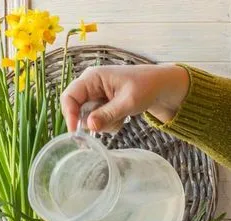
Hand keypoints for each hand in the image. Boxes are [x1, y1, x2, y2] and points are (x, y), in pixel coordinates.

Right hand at [60, 64, 188, 132]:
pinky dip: (108, 125)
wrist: (161, 88)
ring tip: (121, 118)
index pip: (69, 96)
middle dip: (91, 121)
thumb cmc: (146, 86)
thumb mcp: (128, 102)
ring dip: (102, 124)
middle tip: (109, 124)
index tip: (75, 132)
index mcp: (92, 77)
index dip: (69, 115)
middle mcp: (90, 86)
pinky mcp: (101, 106)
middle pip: (76, 110)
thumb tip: (89, 126)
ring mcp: (95, 97)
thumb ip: (108, 114)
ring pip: (87, 119)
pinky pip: (97, 122)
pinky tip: (121, 118)